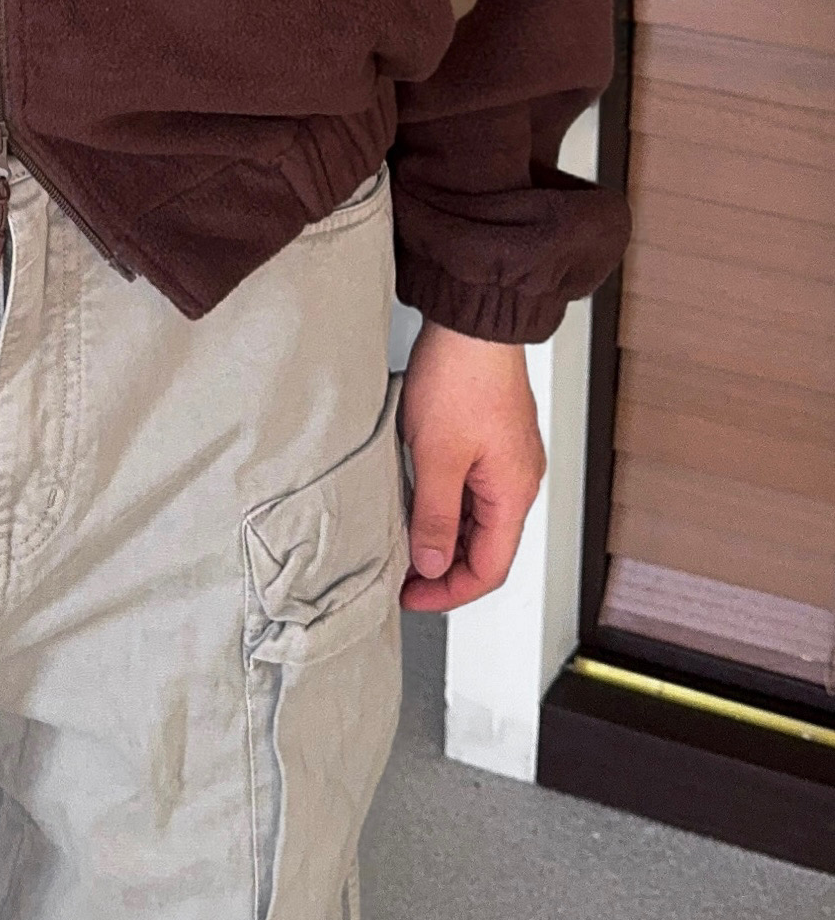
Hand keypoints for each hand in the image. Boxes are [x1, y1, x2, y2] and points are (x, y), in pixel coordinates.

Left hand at [398, 321, 545, 611]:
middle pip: (486, 547)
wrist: (473, 323)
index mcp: (513, 493)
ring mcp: (506, 459)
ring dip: (443, 536)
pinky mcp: (491, 439)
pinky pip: (471, 490)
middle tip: (402, 575)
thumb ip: (435, 516)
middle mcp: (517, 480)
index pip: (490, 569)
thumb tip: (432, 562)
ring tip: (403, 541)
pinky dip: (445, 506)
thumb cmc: (462, 378)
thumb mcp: (437, 457)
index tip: (412, 596)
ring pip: (478, 519)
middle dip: (444, 568)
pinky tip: (416, 501)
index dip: (449, 592)